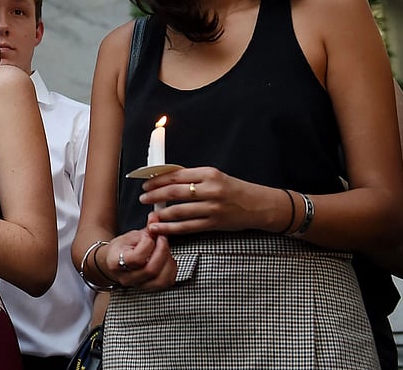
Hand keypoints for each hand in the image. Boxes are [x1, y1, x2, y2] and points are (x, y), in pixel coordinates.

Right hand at [97, 215, 176, 290]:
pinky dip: (171, 270)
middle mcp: (127, 278)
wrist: (114, 262)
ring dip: (169, 262)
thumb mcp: (130, 236)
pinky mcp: (150, 288)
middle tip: (163, 239)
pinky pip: (166, 282)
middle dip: (162, 251)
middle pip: (151, 270)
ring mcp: (139, 286)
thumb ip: (146, 229)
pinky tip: (167, 260)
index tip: (150, 235)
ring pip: (161, 280)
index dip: (147, 244)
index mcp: (116, 263)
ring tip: (165, 250)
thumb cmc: (121, 249)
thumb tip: (156, 217)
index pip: (137, 258)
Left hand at [139, 167, 270, 234]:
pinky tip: (160, 227)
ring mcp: (212, 208)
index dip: (157, 180)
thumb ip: (192, 176)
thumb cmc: (234, 189)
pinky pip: (187, 227)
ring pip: (179, 211)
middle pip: (174, 192)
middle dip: (154, 195)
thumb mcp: (215, 176)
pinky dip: (171, 228)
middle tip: (143, 198)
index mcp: (209, 173)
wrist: (259, 206)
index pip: (176, 175)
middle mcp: (210, 190)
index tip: (145, 183)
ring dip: (160, 214)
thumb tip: (165, 176)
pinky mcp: (214, 224)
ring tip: (149, 214)